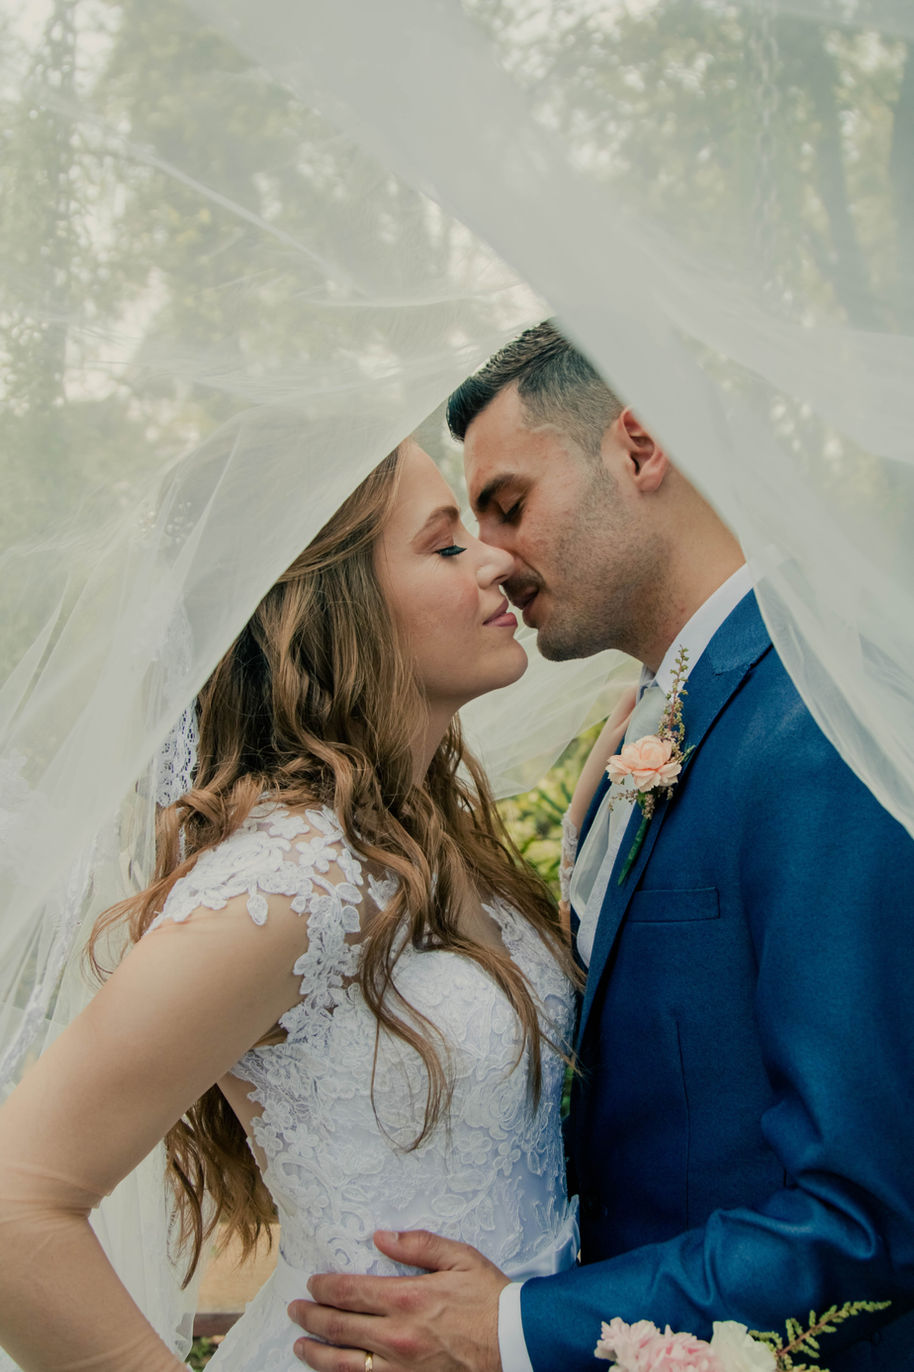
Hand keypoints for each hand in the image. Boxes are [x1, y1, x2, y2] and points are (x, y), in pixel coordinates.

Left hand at [288, 1228, 507, 1371]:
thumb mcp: (460, 1258)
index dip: (325, 1287)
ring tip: (300, 1344)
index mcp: (407, 1298)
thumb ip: (418, 1244)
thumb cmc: (490, 1298)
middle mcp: (397, 1335)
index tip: (312, 1283)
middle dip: (311, 1317)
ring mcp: (401, 1367)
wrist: (517, 1343)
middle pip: (339, 1327)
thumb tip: (381, 1236)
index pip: (350, 1292)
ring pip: (344, 1364)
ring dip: (317, 1353)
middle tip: (295, 1310)